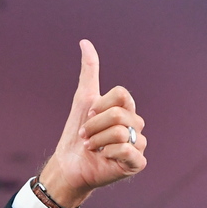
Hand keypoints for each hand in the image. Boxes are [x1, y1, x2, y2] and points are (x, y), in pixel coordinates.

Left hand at [39, 39, 146, 207]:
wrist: (67, 165)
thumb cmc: (75, 135)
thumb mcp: (82, 99)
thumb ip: (88, 72)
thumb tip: (84, 42)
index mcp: (126, 110)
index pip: (122, 94)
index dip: (99, 106)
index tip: (87, 117)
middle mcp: (136, 125)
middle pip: (119, 113)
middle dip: (94, 125)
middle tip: (85, 137)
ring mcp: (138, 144)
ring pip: (121, 132)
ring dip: (97, 140)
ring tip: (92, 148)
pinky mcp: (137, 162)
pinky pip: (128, 150)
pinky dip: (109, 153)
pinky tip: (103, 158)